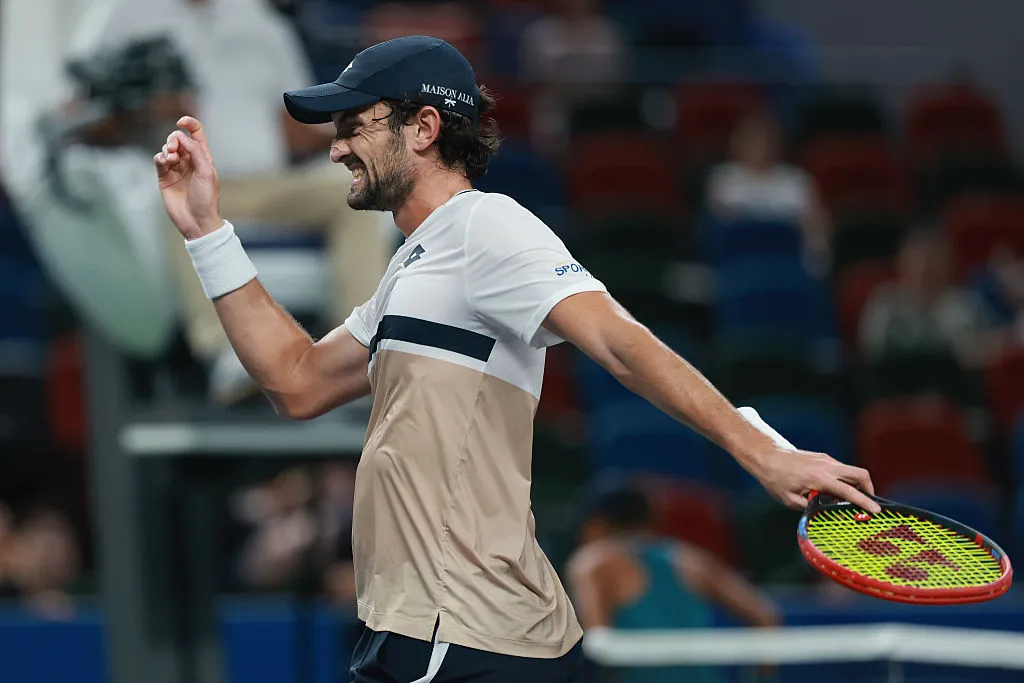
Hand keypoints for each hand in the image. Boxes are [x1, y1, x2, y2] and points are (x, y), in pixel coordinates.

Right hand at [154, 116, 222, 239]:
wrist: (196, 220)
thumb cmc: (206, 198)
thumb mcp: (206, 172)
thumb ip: (196, 151)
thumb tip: (181, 136)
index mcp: (203, 158)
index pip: (196, 134)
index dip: (189, 124)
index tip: (180, 121)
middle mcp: (189, 161)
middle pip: (178, 139)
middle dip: (173, 139)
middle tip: (173, 148)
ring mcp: (176, 169)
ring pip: (167, 149)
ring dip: (166, 149)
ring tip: (170, 158)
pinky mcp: (164, 177)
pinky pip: (159, 160)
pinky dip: (159, 157)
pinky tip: (164, 162)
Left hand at [748, 446, 879, 513]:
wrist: (767, 456)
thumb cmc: (775, 478)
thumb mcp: (790, 500)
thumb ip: (811, 506)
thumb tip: (825, 510)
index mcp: (820, 478)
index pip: (849, 491)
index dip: (865, 502)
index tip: (876, 511)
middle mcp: (827, 466)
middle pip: (860, 474)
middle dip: (869, 489)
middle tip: (867, 503)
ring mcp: (826, 460)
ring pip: (852, 471)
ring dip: (856, 484)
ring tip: (846, 500)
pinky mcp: (823, 458)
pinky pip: (841, 469)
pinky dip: (845, 479)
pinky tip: (833, 491)